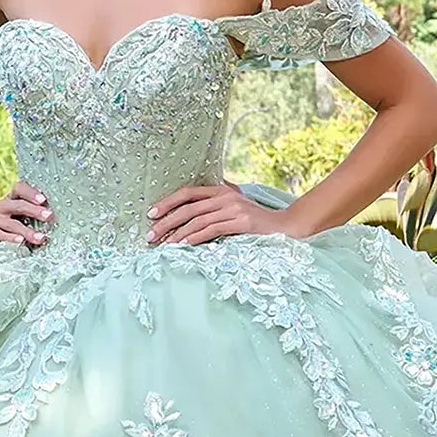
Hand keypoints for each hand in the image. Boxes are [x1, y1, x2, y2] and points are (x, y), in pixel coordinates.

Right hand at [0, 180, 51, 245]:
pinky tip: (20, 241)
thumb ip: (33, 214)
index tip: (44, 200)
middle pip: (18, 205)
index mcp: (11, 199)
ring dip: (27, 231)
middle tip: (49, 216)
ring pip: (11, 223)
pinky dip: (10, 238)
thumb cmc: (8, 226)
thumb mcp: (19, 216)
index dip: (31, 192)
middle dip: (34, 210)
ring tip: (41, 238)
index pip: (19, 188)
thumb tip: (55, 217)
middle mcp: (1, 206)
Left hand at [146, 183, 300, 246]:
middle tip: (151, 235)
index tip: (150, 214)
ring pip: (198, 220)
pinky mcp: (242, 222)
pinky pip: (212, 230)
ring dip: (177, 234)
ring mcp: (234, 208)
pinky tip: (183, 246)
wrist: (286, 227)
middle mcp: (226, 196)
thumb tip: (191, 212)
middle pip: (188, 208)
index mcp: (222, 190)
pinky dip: (195, 238)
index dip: (168, 203)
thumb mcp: (235, 208)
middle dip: (166, 222)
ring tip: (164, 245)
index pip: (188, 193)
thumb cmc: (257, 222)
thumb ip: (216, 206)